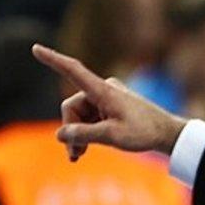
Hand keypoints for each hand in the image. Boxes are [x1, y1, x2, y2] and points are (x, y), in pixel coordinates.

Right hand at [31, 44, 186, 159]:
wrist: (168, 134)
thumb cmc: (144, 132)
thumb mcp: (112, 136)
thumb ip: (83, 134)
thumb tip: (59, 134)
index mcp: (103, 91)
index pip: (73, 70)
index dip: (53, 60)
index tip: (35, 48)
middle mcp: (104, 90)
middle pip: (72, 107)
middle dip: (71, 130)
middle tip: (75, 154)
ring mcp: (107, 98)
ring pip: (80, 115)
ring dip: (78, 134)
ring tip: (78, 156)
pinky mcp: (111, 107)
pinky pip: (90, 118)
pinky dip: (86, 132)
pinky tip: (83, 150)